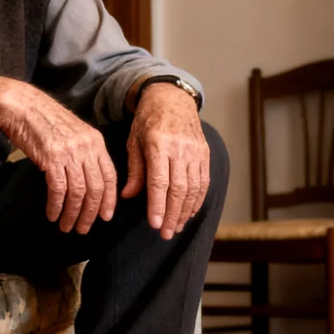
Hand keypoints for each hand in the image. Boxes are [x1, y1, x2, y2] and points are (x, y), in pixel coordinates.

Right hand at [0, 85, 117, 234]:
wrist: (21, 107)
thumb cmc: (44, 121)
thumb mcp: (73, 133)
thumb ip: (83, 153)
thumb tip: (87, 181)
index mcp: (95, 141)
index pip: (110, 176)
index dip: (109, 200)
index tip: (105, 216)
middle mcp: (87, 147)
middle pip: (96, 188)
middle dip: (90, 213)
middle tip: (83, 228)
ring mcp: (70, 152)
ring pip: (78, 192)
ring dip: (72, 214)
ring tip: (66, 226)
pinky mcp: (52, 158)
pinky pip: (58, 190)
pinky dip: (56, 206)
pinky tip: (52, 214)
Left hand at [122, 83, 210, 239]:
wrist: (172, 99)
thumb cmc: (147, 122)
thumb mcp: (133, 142)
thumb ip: (134, 170)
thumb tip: (128, 196)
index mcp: (158, 144)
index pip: (160, 182)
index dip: (158, 205)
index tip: (155, 225)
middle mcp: (180, 148)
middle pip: (179, 189)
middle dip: (173, 214)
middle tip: (166, 234)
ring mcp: (195, 151)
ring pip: (194, 188)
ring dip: (186, 211)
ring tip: (177, 226)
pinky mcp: (205, 153)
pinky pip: (204, 181)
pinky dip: (198, 200)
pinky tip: (189, 212)